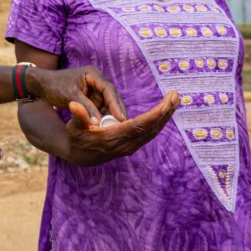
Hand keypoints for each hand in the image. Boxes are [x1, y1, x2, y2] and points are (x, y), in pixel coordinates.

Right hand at [19, 91, 178, 166]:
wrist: (78, 154)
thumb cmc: (76, 136)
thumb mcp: (74, 126)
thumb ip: (78, 116)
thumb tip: (74, 104)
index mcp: (114, 138)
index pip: (140, 126)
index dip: (155, 114)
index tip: (166, 103)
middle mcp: (126, 144)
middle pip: (151, 128)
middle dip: (165, 112)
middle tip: (176, 96)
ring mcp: (130, 145)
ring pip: (153, 130)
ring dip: (164, 115)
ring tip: (174, 100)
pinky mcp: (131, 144)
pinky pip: (148, 132)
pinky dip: (158, 120)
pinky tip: (164, 111)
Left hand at [26, 65, 128, 124]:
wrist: (42, 86)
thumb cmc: (55, 86)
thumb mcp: (71, 97)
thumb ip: (85, 108)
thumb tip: (98, 124)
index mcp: (92, 74)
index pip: (108, 90)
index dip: (115, 104)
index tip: (121, 118)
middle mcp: (96, 81)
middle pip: (111, 97)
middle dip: (116, 111)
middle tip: (123, 127)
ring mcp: (94, 90)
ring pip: (107, 105)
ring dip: (110, 116)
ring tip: (115, 130)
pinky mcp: (91, 98)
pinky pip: (100, 108)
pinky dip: (102, 117)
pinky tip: (105, 128)